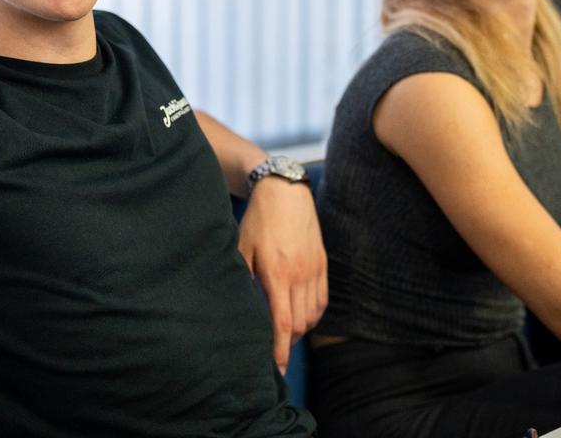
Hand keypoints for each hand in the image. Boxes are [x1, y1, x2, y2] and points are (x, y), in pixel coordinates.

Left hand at [237, 176, 327, 374]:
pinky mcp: (322, 263)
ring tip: (286, 333)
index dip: (281, 349)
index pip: (283, 323)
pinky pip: (322, 299)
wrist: (284, 191)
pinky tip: (301, 315)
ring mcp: (314, 269)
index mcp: (277, 273)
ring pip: (313, 315)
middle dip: (288, 343)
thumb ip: (242, 278)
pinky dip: (313, 314)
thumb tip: (237, 308)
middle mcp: (299, 274)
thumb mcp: (242, 247)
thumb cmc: (258, 220)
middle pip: (300, 324)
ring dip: (301, 330)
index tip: (277, 368)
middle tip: (275, 349)